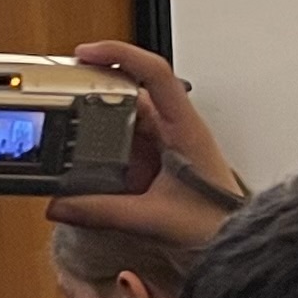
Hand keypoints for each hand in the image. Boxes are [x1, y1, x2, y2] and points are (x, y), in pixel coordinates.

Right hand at [47, 39, 247, 249]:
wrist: (236, 243)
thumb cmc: (218, 224)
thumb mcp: (154, 218)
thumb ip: (103, 212)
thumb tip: (62, 205)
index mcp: (185, 128)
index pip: (155, 74)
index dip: (121, 55)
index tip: (87, 54)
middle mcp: (175, 128)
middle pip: (129, 91)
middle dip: (95, 87)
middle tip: (62, 89)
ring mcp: (165, 142)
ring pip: (123, 116)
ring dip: (96, 119)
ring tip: (67, 125)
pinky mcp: (157, 159)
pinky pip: (123, 141)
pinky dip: (101, 144)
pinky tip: (84, 156)